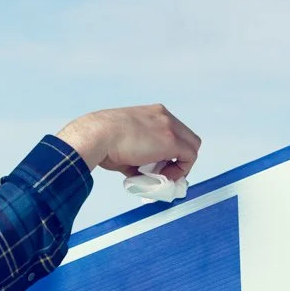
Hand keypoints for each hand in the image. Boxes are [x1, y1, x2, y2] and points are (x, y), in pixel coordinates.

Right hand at [55, 105, 201, 182]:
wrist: (97, 135)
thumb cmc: (102, 141)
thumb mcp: (123, 145)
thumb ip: (138, 159)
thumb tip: (143, 176)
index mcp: (152, 113)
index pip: (174, 132)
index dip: (172, 152)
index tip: (161, 165)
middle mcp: (163, 116)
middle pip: (188, 138)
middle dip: (180, 158)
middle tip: (166, 173)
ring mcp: (169, 126)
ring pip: (192, 147)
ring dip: (180, 165)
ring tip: (162, 176)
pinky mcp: (171, 140)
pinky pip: (189, 158)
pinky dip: (180, 171)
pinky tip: (163, 177)